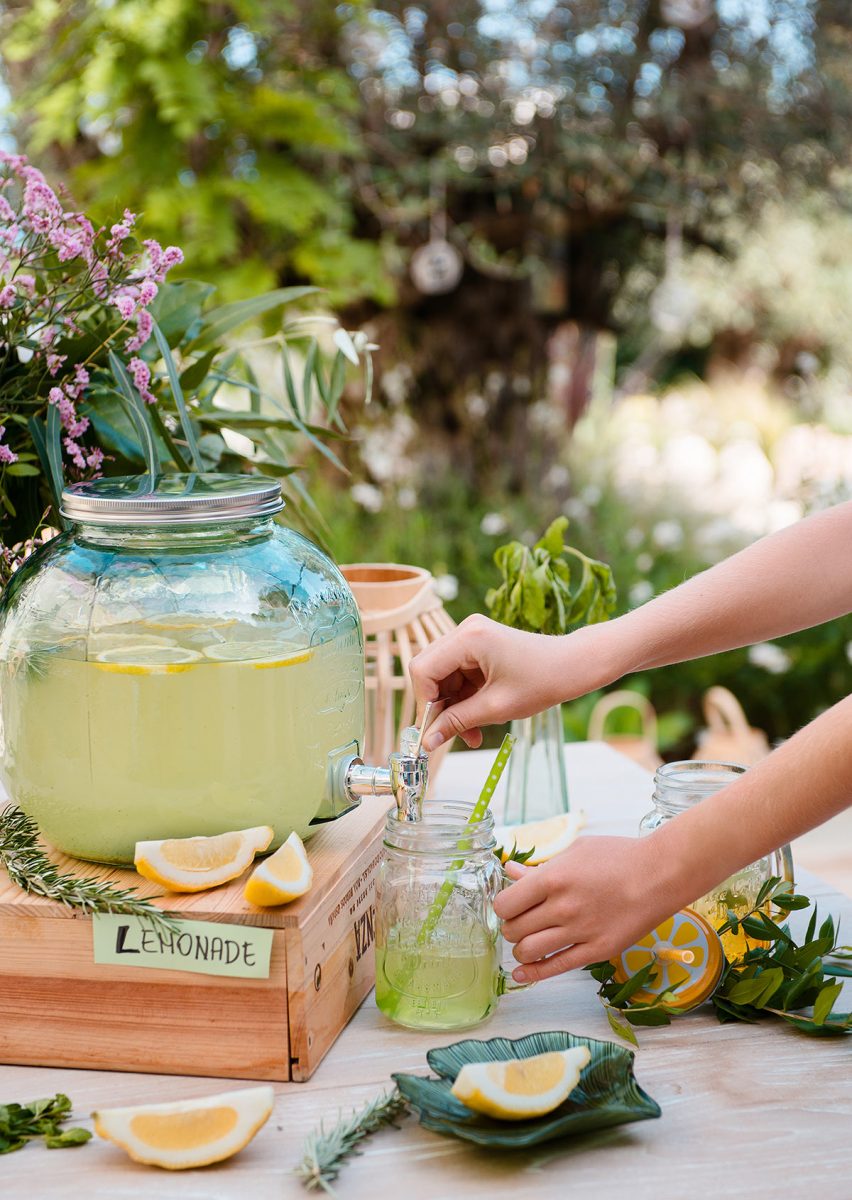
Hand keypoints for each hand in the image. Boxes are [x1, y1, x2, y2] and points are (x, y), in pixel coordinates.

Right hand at [410, 614, 613, 749]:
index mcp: (468, 638)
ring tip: (472, 734)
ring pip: (443, 677)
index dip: (425, 703)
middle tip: (449, 735)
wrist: (574, 666)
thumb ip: (457, 722)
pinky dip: (464, 699)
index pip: (423, 670)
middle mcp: (465, 630)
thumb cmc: (543, 681)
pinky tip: (477, 720)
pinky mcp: (478, 647)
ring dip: (453, 707)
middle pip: (429, 671)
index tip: (434, 730)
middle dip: (438, 707)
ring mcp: (471, 637)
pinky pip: (458, 676)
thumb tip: (427, 742)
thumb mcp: (496, 708)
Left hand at [494, 834, 685, 981]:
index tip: (512, 905)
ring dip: (522, 949)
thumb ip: (541, 867)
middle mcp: (562, 907)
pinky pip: (556, 968)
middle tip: (522, 922)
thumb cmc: (618, 856)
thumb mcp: (575, 851)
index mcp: (553, 878)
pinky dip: (533, 974)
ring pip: (529, 952)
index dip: (504, 907)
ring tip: (529, 941)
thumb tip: (511, 871)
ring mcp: (580, 932)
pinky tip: (521, 974)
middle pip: (514, 930)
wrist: (661, 874)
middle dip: (512, 927)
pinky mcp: (597, 951)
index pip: (505, 904)